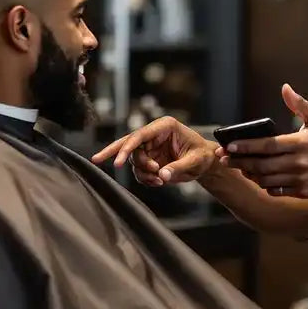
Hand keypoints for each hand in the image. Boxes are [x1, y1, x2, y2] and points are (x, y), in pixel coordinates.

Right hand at [92, 116, 217, 186]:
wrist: (206, 162)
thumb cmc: (203, 156)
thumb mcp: (194, 161)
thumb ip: (178, 168)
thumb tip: (162, 175)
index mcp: (164, 126)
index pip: (139, 135)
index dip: (126, 148)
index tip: (116, 162)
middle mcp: (154, 134)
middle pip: (128, 143)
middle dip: (116, 154)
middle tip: (101, 162)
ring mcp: (150, 147)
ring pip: (133, 160)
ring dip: (142, 173)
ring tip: (159, 180)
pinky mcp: (149, 159)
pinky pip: (139, 171)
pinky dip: (145, 179)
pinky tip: (158, 181)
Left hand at [222, 84, 307, 198]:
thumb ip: (300, 105)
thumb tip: (284, 88)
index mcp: (300, 143)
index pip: (267, 145)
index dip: (246, 146)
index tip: (229, 145)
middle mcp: (298, 162)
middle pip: (261, 164)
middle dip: (239, 162)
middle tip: (224, 159)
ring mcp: (300, 178)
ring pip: (266, 179)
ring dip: (250, 174)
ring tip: (239, 168)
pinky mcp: (303, 191)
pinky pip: (277, 191)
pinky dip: (265, 186)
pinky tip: (258, 180)